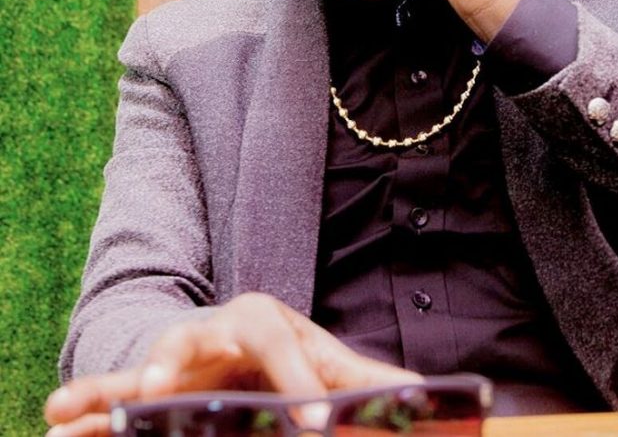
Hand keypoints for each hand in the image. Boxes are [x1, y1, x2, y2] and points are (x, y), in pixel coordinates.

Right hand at [44, 293, 418, 435]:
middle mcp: (220, 329)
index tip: (314, 427)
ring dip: (123, 379)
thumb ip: (371, 382)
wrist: (242, 348)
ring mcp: (182, 353)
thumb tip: (431, 394)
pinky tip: (55, 423)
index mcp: (269, 322)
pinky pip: (114, 392)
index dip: (296, 378)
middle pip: (204, 336)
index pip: (281, 339)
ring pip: (149, 359)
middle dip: (191, 355)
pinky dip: (88, 405)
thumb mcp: (329, 366)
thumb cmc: (290, 359)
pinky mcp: (152, 382)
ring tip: (98, 400)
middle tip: (173, 382)